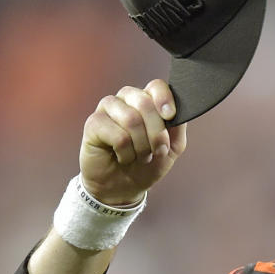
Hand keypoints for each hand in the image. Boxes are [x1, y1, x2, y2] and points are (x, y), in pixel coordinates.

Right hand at [79, 79, 186, 204]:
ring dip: (142, 146)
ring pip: (132, 120)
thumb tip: (180, 111)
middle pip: (145, 103)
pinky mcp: (93, 123)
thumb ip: (178, 128)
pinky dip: (126, 153)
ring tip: (139, 156)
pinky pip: (119, 136)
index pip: (156, 86)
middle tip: (156, 151)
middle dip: (157, 134)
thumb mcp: (172, 148)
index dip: (165, 100)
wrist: (123, 187)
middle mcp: (126, 99)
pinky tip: (122, 157)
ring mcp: (108, 109)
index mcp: (146, 100)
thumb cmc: (146, 165)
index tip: (170, 116)